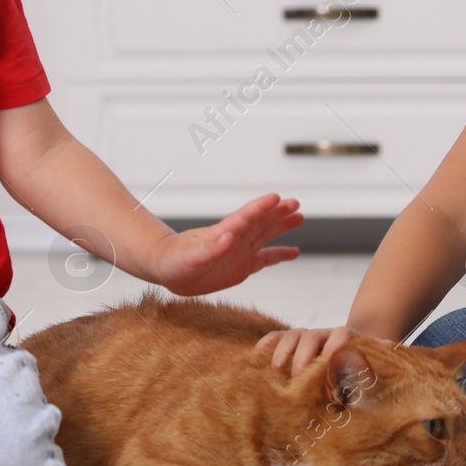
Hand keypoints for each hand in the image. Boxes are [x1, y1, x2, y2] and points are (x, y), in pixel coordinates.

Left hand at [156, 192, 303, 295]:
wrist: (167, 268)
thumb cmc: (174, 260)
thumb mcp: (190, 256)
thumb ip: (211, 248)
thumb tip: (228, 238)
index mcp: (222, 233)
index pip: (245, 217)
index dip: (261, 207)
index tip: (276, 198)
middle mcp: (235, 239)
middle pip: (260, 222)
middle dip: (277, 212)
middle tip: (294, 203)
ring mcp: (239, 251)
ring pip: (265, 235)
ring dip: (281, 226)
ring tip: (299, 217)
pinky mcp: (241, 266)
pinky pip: (265, 259)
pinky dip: (279, 255)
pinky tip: (293, 252)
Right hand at [256, 325, 394, 377]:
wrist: (352, 355)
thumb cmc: (362, 369)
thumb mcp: (373, 366)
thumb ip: (381, 360)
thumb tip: (391, 347)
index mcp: (348, 339)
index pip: (341, 337)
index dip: (334, 356)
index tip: (331, 384)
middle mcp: (326, 334)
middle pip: (312, 336)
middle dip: (304, 358)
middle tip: (298, 381)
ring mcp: (308, 336)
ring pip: (294, 335)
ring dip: (284, 351)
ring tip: (276, 370)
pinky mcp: (292, 341)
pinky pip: (277, 336)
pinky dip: (268, 343)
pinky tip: (258, 356)